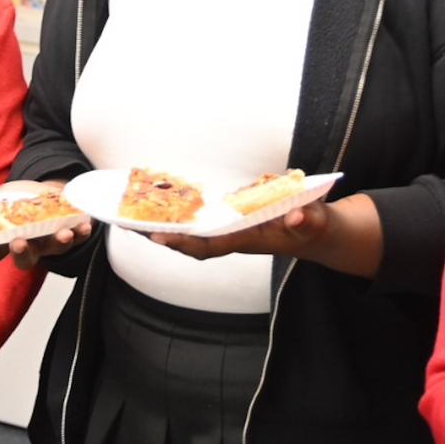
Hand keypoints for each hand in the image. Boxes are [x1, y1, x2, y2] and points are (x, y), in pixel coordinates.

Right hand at [0, 179, 90, 270]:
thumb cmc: (18, 201)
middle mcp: (28, 245)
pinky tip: (85, 225)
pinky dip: (82, 232)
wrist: (48, 192)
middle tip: (19, 243)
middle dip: (22, 252)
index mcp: (6, 241)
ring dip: (59, 243)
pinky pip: (77, 237)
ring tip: (63, 234)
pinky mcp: (70, 232)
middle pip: (23, 258)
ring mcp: (49, 240)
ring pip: (53, 249)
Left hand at [152, 194, 383, 277]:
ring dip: (166, 221)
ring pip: (193, 228)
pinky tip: (162, 198)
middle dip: (162, 233)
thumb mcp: (318, 223)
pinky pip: (202, 216)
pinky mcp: (234, 216)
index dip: (184, 243)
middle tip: (126, 221)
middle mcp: (235, 234)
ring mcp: (233, 226)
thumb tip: (295, 214)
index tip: (157, 237)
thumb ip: (309, 219)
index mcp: (249, 239)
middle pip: (191, 239)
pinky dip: (182, 210)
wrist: (318, 232)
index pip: (210, 245)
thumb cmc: (316, 228)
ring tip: (132, 208)